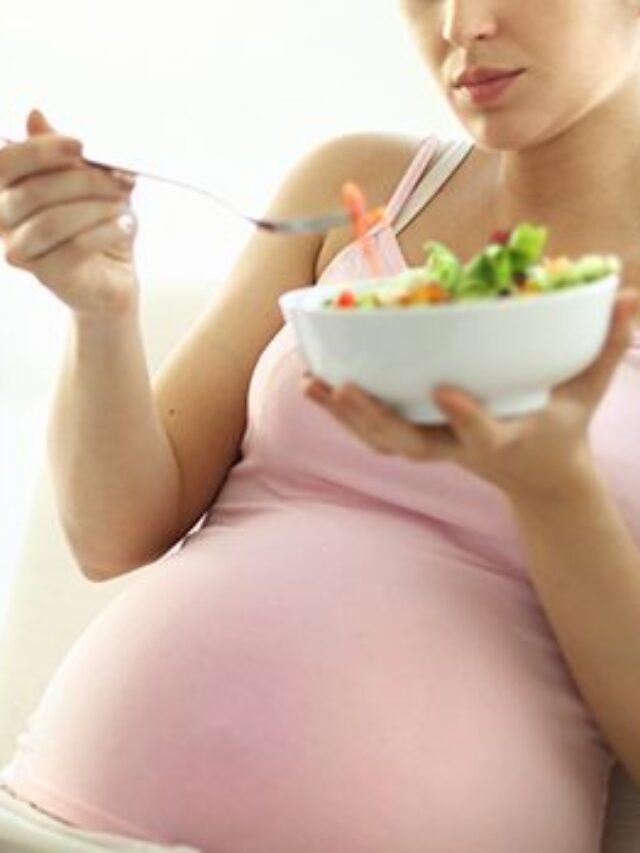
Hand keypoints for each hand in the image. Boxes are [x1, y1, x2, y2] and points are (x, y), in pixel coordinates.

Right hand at [0, 109, 138, 315]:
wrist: (112, 279)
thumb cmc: (95, 227)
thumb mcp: (85, 183)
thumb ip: (63, 155)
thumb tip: (35, 116)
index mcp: (4, 191)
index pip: (4, 163)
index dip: (41, 150)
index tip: (80, 145)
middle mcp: (2, 222)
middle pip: (34, 192)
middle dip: (84, 180)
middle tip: (120, 178)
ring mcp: (22, 252)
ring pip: (52, 222)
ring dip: (96, 207)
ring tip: (125, 205)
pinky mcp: (49, 276)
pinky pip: (74, 248)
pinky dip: (106, 231)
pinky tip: (125, 225)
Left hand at [302, 288, 639, 500]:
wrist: (537, 475)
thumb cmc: (562, 427)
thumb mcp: (588, 393)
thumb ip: (606, 347)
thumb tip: (633, 296)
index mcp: (504, 438)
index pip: (483, 431)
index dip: (465, 417)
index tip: (447, 391)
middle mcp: (461, 449)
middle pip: (411, 442)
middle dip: (374, 419)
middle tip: (342, 388)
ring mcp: (436, 449)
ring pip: (384, 441)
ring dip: (347, 418)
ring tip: (313, 384)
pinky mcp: (420, 442)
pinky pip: (376, 434)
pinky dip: (345, 416)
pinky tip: (317, 388)